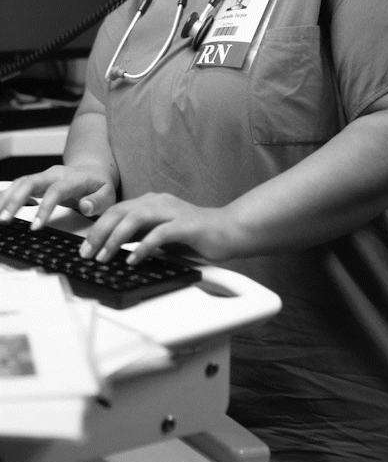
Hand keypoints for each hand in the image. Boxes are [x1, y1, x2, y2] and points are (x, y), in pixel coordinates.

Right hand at [0, 165, 116, 229]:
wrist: (94, 171)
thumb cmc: (99, 185)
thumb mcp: (108, 194)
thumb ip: (99, 201)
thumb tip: (85, 206)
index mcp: (74, 178)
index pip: (56, 190)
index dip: (45, 208)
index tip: (36, 226)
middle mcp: (56, 174)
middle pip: (31, 182)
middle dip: (15, 200)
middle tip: (5, 219)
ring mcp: (44, 176)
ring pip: (21, 182)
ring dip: (6, 198)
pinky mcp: (37, 181)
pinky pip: (18, 186)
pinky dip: (6, 195)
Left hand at [78, 192, 235, 264]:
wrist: (229, 230)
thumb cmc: (194, 235)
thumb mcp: (160, 234)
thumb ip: (140, 236)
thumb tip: (112, 248)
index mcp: (151, 202)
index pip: (116, 210)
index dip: (97, 228)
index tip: (84, 248)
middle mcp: (160, 202)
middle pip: (121, 211)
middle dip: (100, 232)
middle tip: (88, 253)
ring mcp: (173, 212)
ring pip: (137, 218)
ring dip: (117, 238)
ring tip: (105, 256)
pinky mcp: (186, 225)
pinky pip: (160, 233)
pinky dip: (144, 245)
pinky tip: (134, 258)